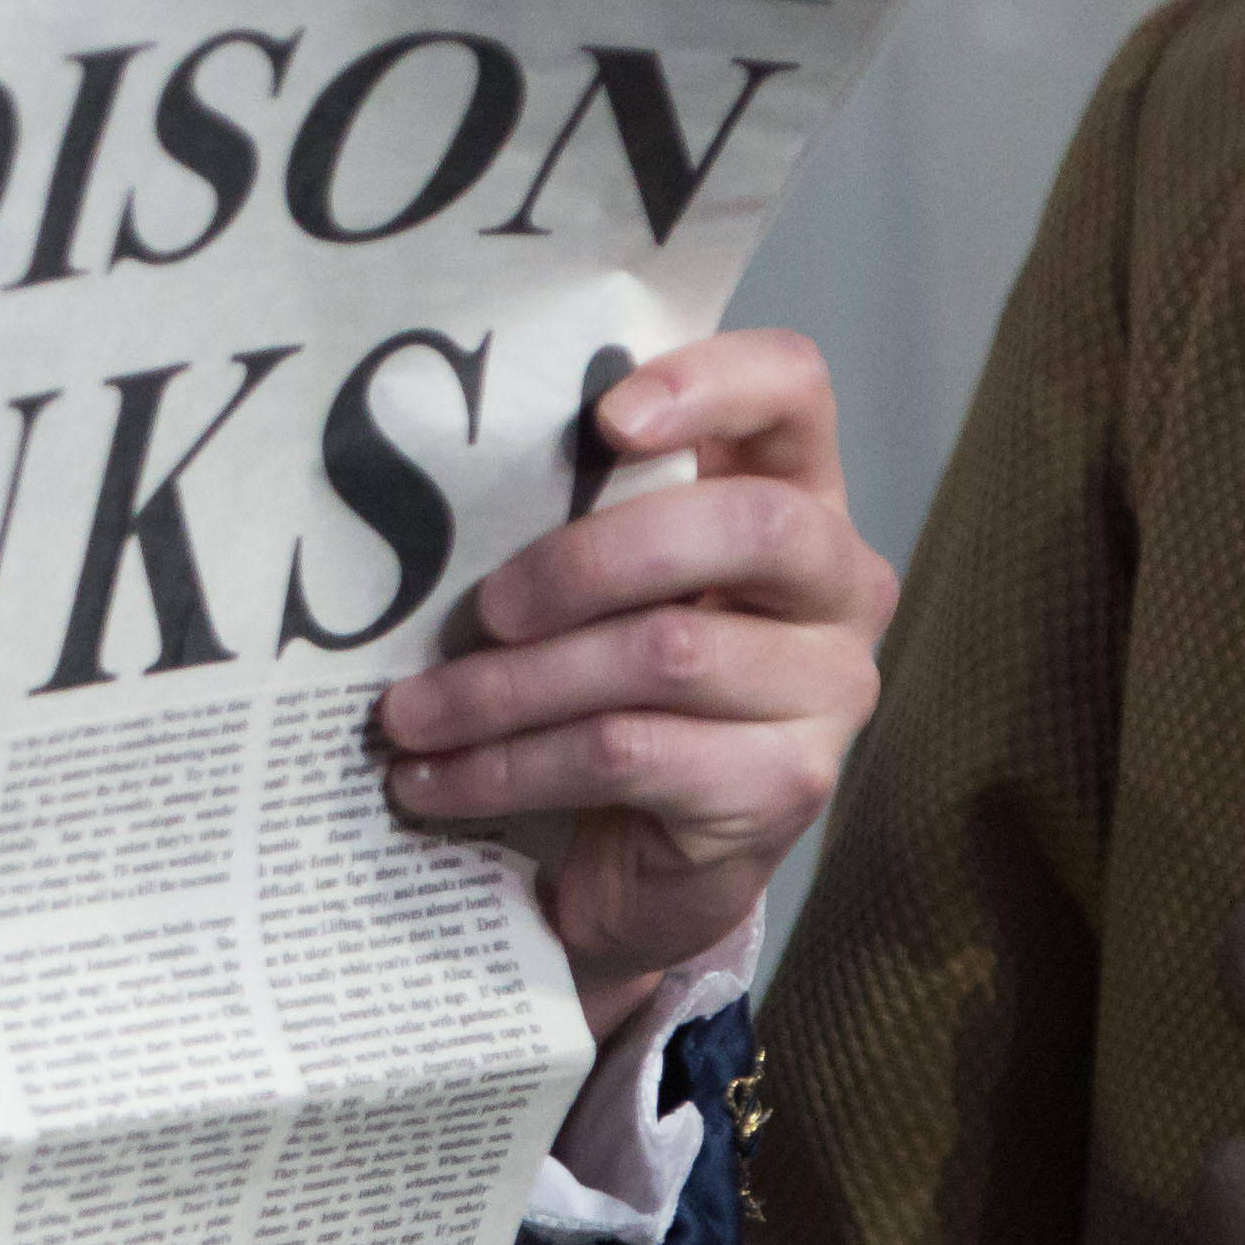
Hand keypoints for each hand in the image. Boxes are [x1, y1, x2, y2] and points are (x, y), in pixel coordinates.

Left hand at [370, 330, 893, 1036]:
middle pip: (748, 525)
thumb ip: (576, 509)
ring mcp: (827, 689)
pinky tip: (432, 780)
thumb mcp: (595, 583)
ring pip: (664, 653)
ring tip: (407, 714)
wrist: (642, 861)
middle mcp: (838, 585)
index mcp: (794, 493)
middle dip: (589, 560)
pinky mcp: (786, 786)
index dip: (710, 384)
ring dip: (508, 687)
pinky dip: (510, 766)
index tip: (605, 417)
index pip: (793, 390)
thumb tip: (431, 465)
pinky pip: (629, 753)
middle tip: (482, 607)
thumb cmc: (606, 682)